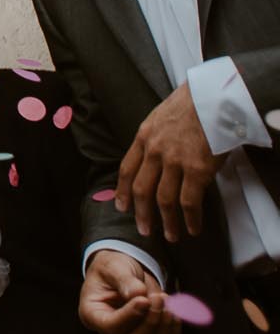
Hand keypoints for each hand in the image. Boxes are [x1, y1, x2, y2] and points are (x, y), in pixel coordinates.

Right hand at [79, 250, 180, 333]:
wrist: (123, 274)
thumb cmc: (113, 270)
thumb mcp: (113, 267)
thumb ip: (124, 280)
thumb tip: (138, 293)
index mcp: (92, 315)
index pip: (110, 326)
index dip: (129, 316)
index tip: (144, 299)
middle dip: (150, 322)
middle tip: (159, 298)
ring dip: (164, 325)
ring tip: (167, 300)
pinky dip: (173, 329)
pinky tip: (174, 310)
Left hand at [117, 84, 218, 242]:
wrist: (211, 98)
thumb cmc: (190, 106)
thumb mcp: (159, 118)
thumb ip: (153, 139)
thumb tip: (153, 160)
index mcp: (143, 138)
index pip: (126, 169)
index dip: (122, 191)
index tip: (122, 206)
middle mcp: (155, 152)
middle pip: (142, 190)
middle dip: (141, 213)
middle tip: (144, 230)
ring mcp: (175, 162)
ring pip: (164, 200)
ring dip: (166, 221)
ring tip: (170, 236)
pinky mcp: (198, 170)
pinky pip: (189, 202)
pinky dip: (190, 219)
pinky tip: (192, 228)